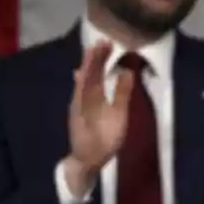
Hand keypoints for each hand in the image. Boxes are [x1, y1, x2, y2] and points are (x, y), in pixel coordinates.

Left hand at [64, 41, 131, 194]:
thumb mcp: (118, 119)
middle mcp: (80, 97)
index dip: (99, 56)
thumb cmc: (104, 141)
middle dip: (94, 58)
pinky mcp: (77, 111)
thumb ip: (122, 94)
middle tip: (103, 42)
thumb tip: (127, 71)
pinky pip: (79, 89)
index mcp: (90, 97)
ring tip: (94, 53)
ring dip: (89, 66)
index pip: (94, 71)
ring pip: (82, 81)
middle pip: (87, 74)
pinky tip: (80, 75)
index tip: (106, 42)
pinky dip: (82, 78)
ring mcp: (77, 104)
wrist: (85, 161)